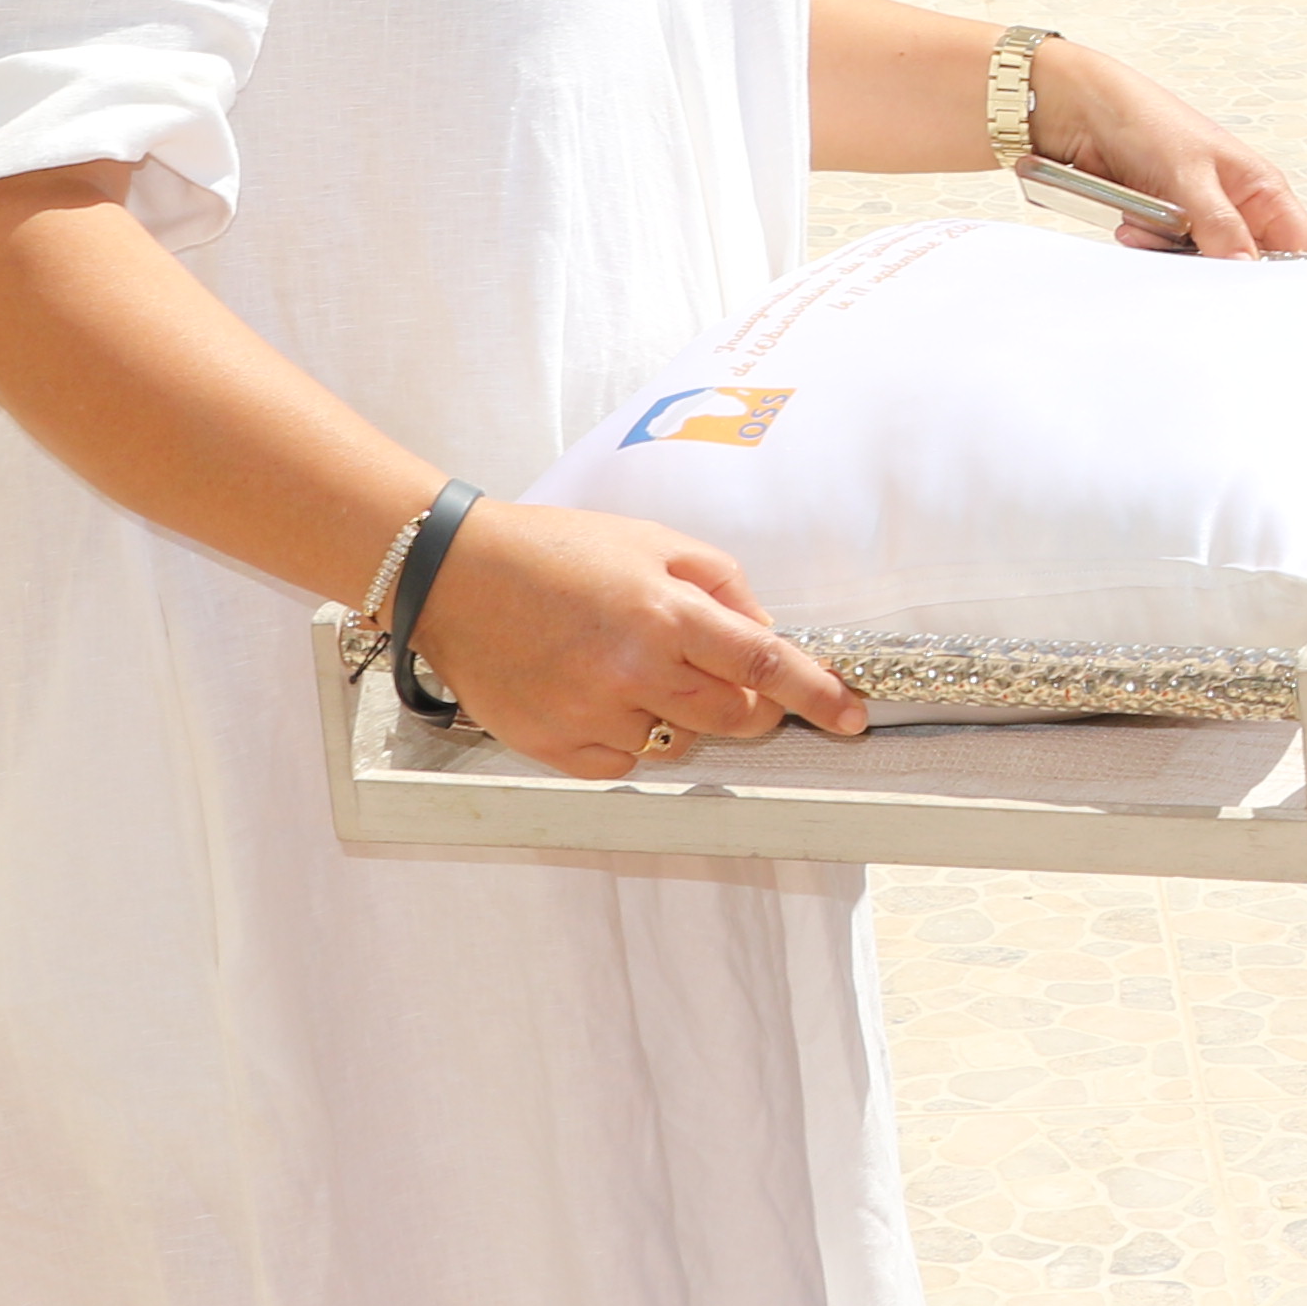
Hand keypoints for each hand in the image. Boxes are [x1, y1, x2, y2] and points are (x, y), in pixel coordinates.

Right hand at [410, 499, 870, 779]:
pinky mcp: (553, 746)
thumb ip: (721, 584)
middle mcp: (634, 670)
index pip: (764, 665)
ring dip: (681, 717)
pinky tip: (598, 693)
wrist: (455, 576)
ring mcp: (592, 713)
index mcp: (667, 614)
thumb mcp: (654, 543)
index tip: (851, 716)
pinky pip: (623, 763)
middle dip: (752, 708)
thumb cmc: (558, 551)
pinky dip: (628, 737)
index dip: (816, 694)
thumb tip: (764, 632)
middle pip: (734, 718)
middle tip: (728, 681)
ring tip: (635, 669)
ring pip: (679, 744)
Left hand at [1031, 40, 1306, 256]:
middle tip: (1195, 252)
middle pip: (1246, 264)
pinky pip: (1166, 260)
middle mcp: (1234, 206)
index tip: (1260, 289)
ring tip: (1153, 226)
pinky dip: (1148, 249)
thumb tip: (1247, 266)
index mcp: (1260, 187)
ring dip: (1173, 255)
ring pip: (1202, 266)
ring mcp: (1198, 219)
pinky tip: (1135, 226)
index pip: (1297, 244)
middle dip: (1217, 265)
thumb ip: (1222, 227)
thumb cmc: (1146, 117)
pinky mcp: (1164, 229)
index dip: (1288, 272)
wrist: (1079, 113)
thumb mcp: (1191, 174)